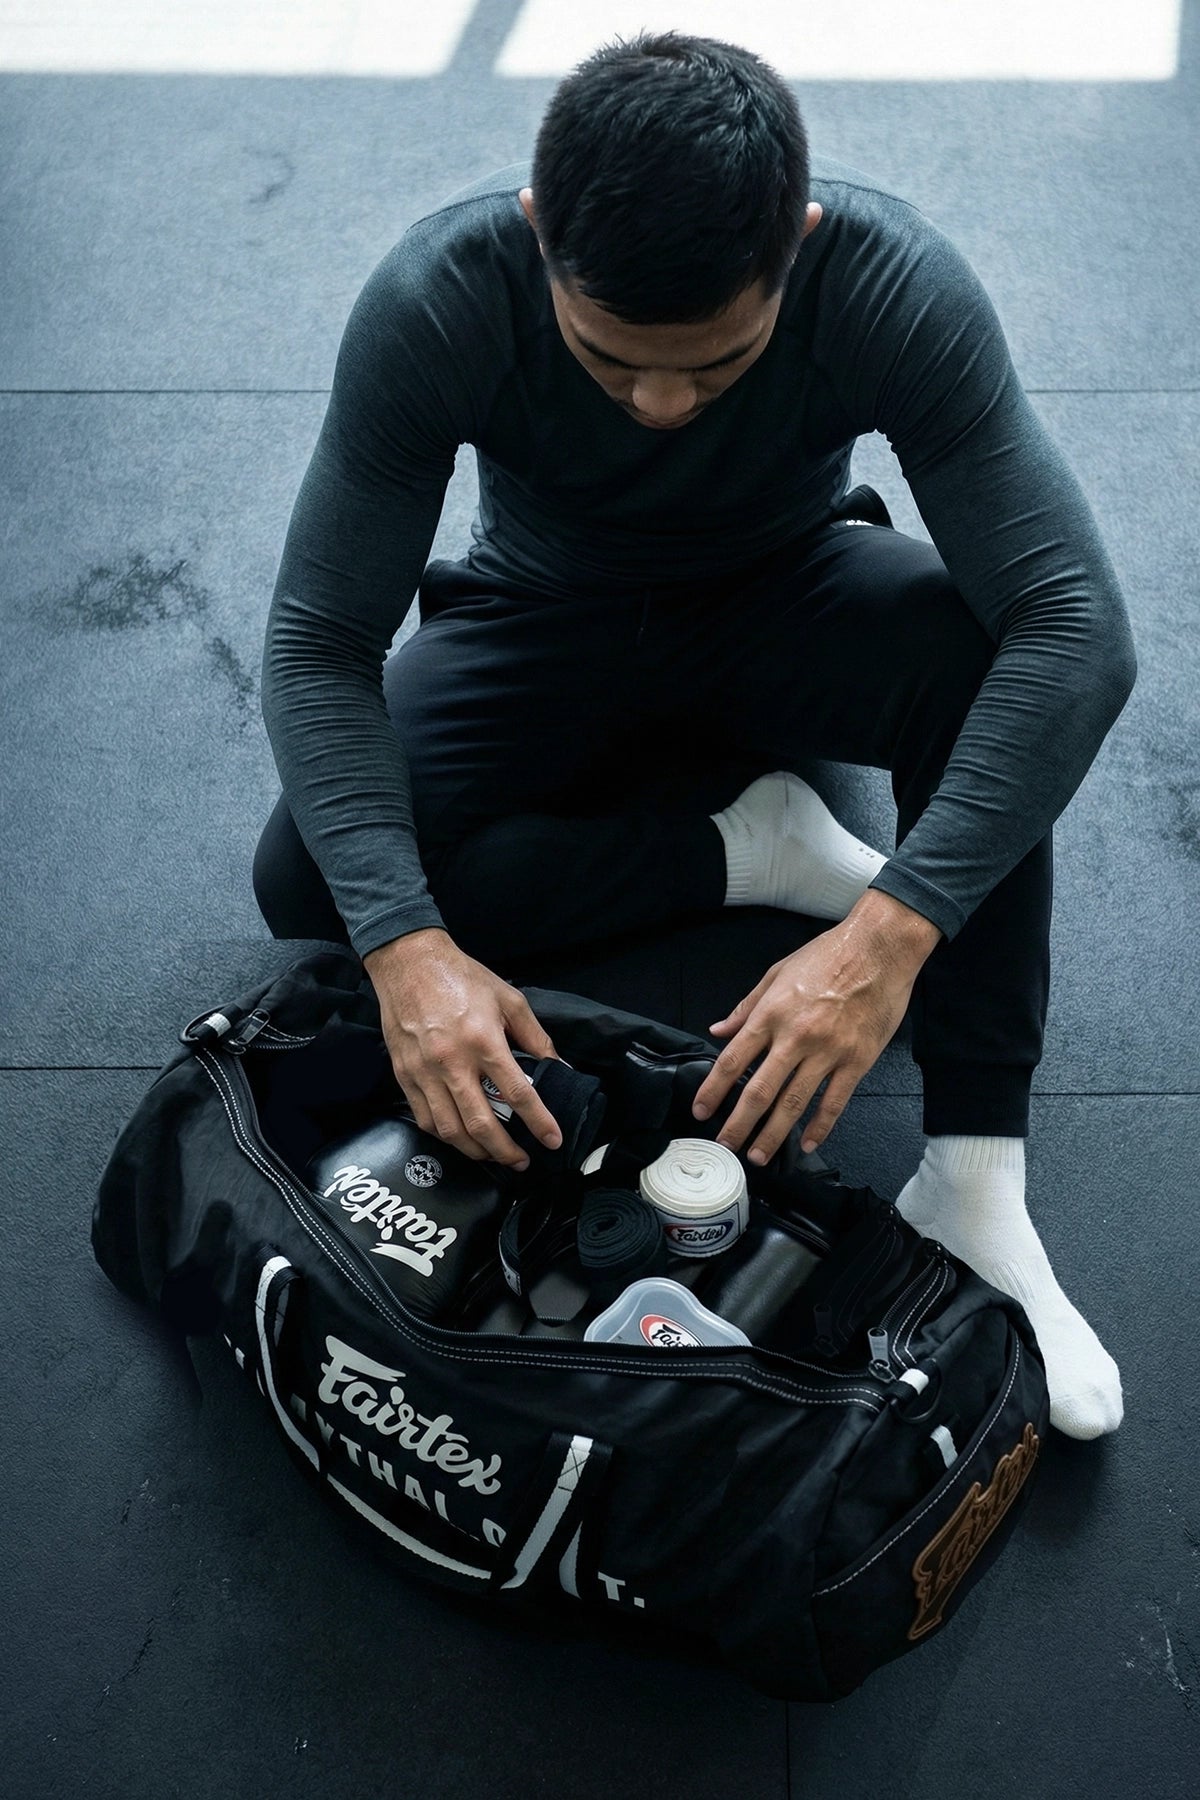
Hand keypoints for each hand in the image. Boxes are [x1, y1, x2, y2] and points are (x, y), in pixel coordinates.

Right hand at [363, 927, 562, 1169]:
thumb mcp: (509, 1000)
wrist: (409, 963)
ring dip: (475, 1151)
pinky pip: (425, 1119)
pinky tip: (460, 1138)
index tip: (552, 1139)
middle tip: (521, 1161)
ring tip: (493, 1155)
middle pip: (481, 1124)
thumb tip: (558, 1067)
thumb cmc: (459, 977)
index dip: (539, 1122)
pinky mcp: (405, 1075)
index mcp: (483, 1040)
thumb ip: (536, 1037)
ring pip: (450, 1130)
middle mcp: (452, 1061)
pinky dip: (446, 1136)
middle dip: (505, 1152)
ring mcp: (424, 1072)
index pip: (517, 1093)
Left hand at [690, 891, 941, 1162]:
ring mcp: (828, 1051)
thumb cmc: (829, 955)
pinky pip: (835, 1101)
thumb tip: (718, 1030)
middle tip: (726, 1145)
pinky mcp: (857, 1060)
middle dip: (739, 1123)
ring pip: (794, 1102)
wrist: (880, 947)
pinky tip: (807, 1144)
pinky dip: (820, 1126)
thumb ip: (747, 1006)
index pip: (732, 1060)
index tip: (701, 1111)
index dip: (713, 1090)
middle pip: (759, 1090)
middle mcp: (795, 1036)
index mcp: (772, 1013)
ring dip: (773, 1133)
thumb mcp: (777, 972)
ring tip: (758, 1154)